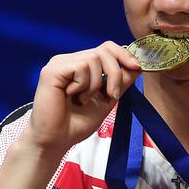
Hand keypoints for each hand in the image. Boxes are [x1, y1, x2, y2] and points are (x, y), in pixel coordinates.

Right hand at [24, 41, 141, 156]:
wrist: (58, 140)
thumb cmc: (77, 123)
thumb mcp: (107, 100)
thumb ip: (120, 82)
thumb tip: (136, 66)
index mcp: (80, 65)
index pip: (106, 48)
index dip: (123, 54)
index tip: (136, 67)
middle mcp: (68, 61)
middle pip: (103, 51)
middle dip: (115, 74)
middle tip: (111, 96)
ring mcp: (58, 64)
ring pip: (93, 58)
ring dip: (96, 84)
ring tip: (83, 99)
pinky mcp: (52, 71)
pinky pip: (81, 66)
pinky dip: (83, 85)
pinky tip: (71, 96)